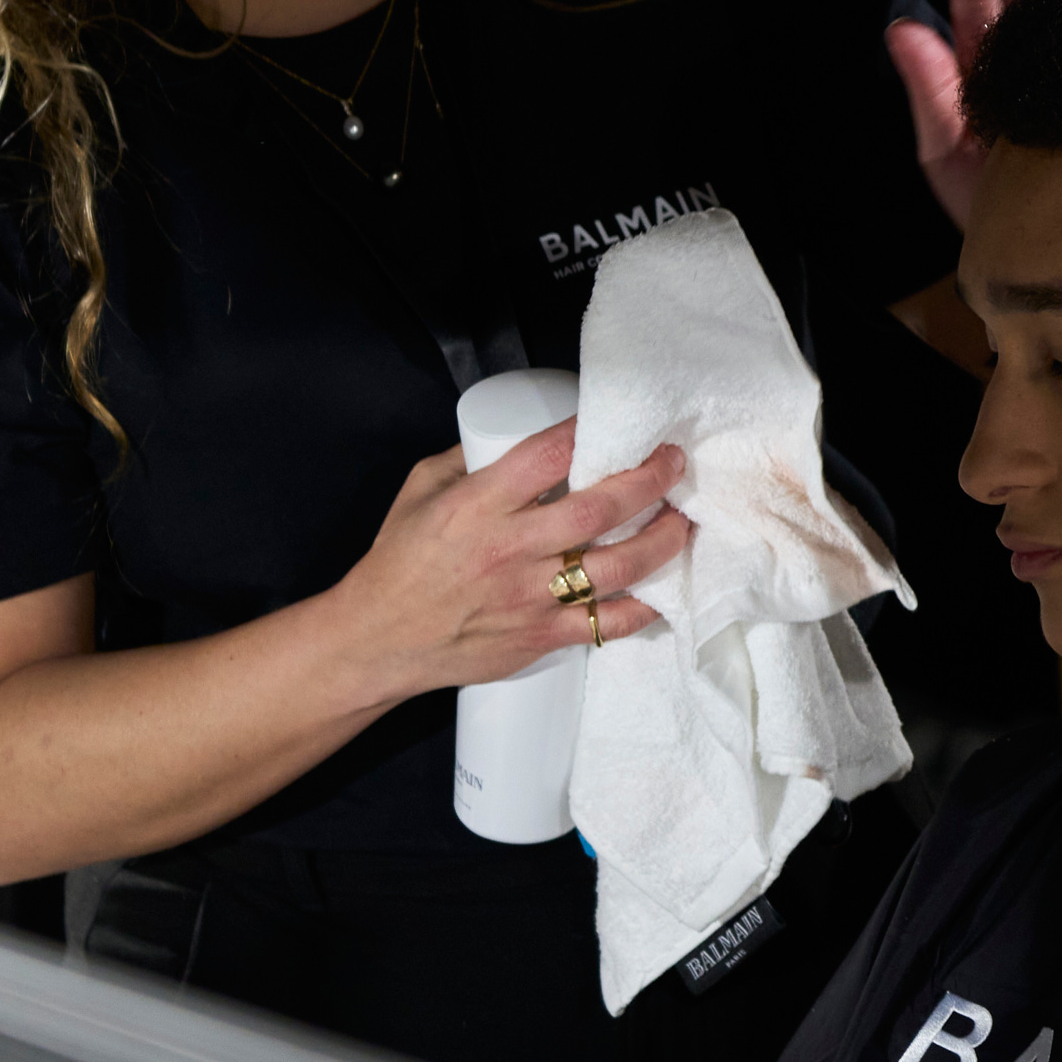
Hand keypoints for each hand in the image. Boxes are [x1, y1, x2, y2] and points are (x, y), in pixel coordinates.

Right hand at [334, 418, 692, 697]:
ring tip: (685, 518)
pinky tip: (666, 586)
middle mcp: (510, 549)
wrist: (377, 640)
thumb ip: (471, 460)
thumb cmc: (398, 563)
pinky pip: (610, 622)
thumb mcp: (421, 490)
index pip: (549, 455)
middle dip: (650, 480)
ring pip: (618, 566)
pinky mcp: (541, 637)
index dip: (592, 432)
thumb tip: (523, 435)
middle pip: (600, 508)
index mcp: (477, 505)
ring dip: (663, 539)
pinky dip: (647, 606)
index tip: (624, 420)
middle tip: (674, 463)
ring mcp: (530, 597)